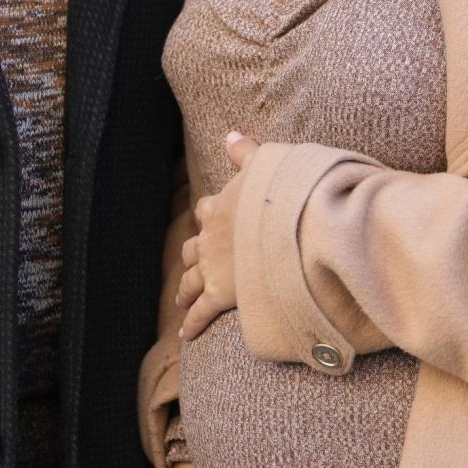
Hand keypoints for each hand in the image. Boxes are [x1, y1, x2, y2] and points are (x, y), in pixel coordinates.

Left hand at [178, 132, 258, 340]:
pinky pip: (200, 311)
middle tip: (191, 265)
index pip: (206, 210)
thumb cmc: (278, 193)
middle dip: (192, 256)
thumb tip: (230, 133)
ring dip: (185, 289)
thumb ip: (245, 151)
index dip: (208, 215)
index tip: (209, 218)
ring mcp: (212, 266)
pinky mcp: (220, 293)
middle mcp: (210, 237)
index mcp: (220, 207)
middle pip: (192, 247)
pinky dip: (192, 323)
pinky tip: (186, 334)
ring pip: (190, 279)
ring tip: (181, 298)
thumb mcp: (264, 164)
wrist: (286, 224)